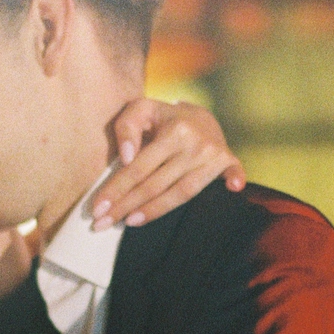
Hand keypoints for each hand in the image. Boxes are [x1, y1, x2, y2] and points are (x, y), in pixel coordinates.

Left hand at [91, 99, 245, 228]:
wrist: (198, 115)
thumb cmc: (162, 117)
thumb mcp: (140, 110)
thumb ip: (126, 127)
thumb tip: (127, 157)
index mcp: (173, 130)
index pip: (138, 167)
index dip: (116, 190)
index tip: (97, 209)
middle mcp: (195, 143)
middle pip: (155, 184)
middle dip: (126, 206)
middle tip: (102, 224)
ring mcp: (213, 153)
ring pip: (181, 192)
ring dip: (155, 210)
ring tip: (129, 222)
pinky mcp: (228, 160)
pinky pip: (233, 172)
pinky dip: (235, 179)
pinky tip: (234, 188)